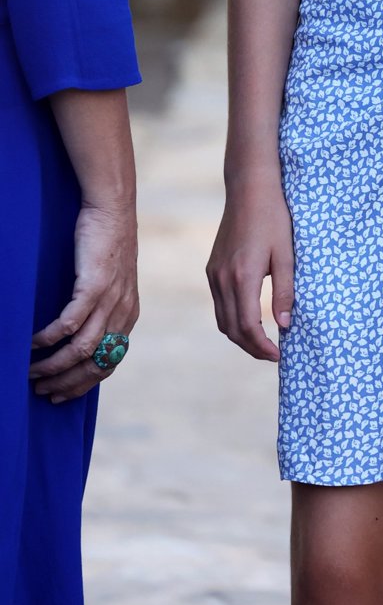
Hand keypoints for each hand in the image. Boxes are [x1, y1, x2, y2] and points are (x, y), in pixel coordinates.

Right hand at [29, 200, 138, 402]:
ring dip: (54, 366)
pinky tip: (33, 342)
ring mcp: (110, 299)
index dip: (83, 384)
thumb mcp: (111, 283)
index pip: (109, 364)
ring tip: (31, 371)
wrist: (113, 209)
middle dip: (66, 383)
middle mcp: (123, 312)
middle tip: (41, 390)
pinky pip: (70, 323)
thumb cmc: (105, 244)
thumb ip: (102, 310)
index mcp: (128, 315)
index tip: (60, 395)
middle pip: (96, 363)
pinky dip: (50, 338)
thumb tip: (78, 336)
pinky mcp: (95, 284)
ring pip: (82, 349)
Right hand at [207, 170, 294, 360]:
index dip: (262, 347)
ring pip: (222, 319)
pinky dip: (232, 319)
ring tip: (263, 342)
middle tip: (272, 354)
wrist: (250, 189)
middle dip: (251, 347)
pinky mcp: (212, 268)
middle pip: (231, 329)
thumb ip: (285, 291)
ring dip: (240, 336)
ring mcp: (214, 273)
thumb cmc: (274, 218)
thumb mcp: (287, 254)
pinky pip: (219, 303)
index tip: (279, 355)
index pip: (248, 326)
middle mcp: (222, 278)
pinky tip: (250, 318)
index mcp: (243, 276)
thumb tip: (285, 325)